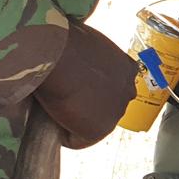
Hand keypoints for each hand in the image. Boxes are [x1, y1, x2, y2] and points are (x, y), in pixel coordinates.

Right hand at [33, 21, 135, 148]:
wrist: (58, 52)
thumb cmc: (64, 39)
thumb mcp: (85, 43)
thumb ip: (89, 57)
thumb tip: (72, 60)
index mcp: (127, 68)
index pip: (112, 86)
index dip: (89, 87)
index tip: (73, 84)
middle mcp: (128, 91)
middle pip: (106, 106)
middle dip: (87, 104)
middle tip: (63, 97)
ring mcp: (115, 112)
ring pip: (93, 124)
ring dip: (76, 119)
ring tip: (54, 109)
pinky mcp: (98, 130)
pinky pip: (77, 140)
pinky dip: (64, 135)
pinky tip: (51, 122)